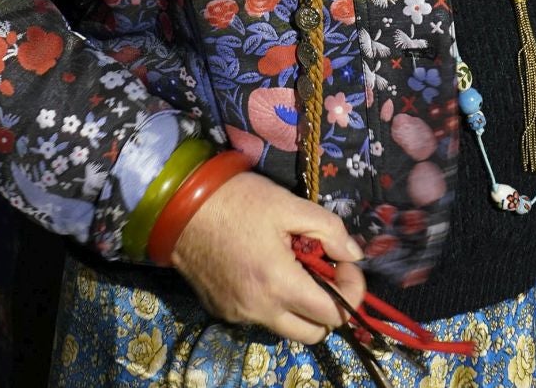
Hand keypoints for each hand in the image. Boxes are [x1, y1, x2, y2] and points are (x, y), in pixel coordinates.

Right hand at [169, 170, 366, 339]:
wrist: (181, 208)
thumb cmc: (239, 201)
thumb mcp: (291, 205)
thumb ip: (330, 230)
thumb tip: (353, 254)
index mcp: (280, 285)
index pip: (333, 314)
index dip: (351, 291)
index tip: (345, 264)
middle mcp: (259, 310)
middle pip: (313, 333)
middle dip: (329, 308)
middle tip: (326, 272)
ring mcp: (238, 315)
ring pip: (286, 327)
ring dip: (301, 307)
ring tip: (295, 268)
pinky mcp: (222, 311)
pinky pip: (260, 318)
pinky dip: (273, 302)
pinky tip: (266, 270)